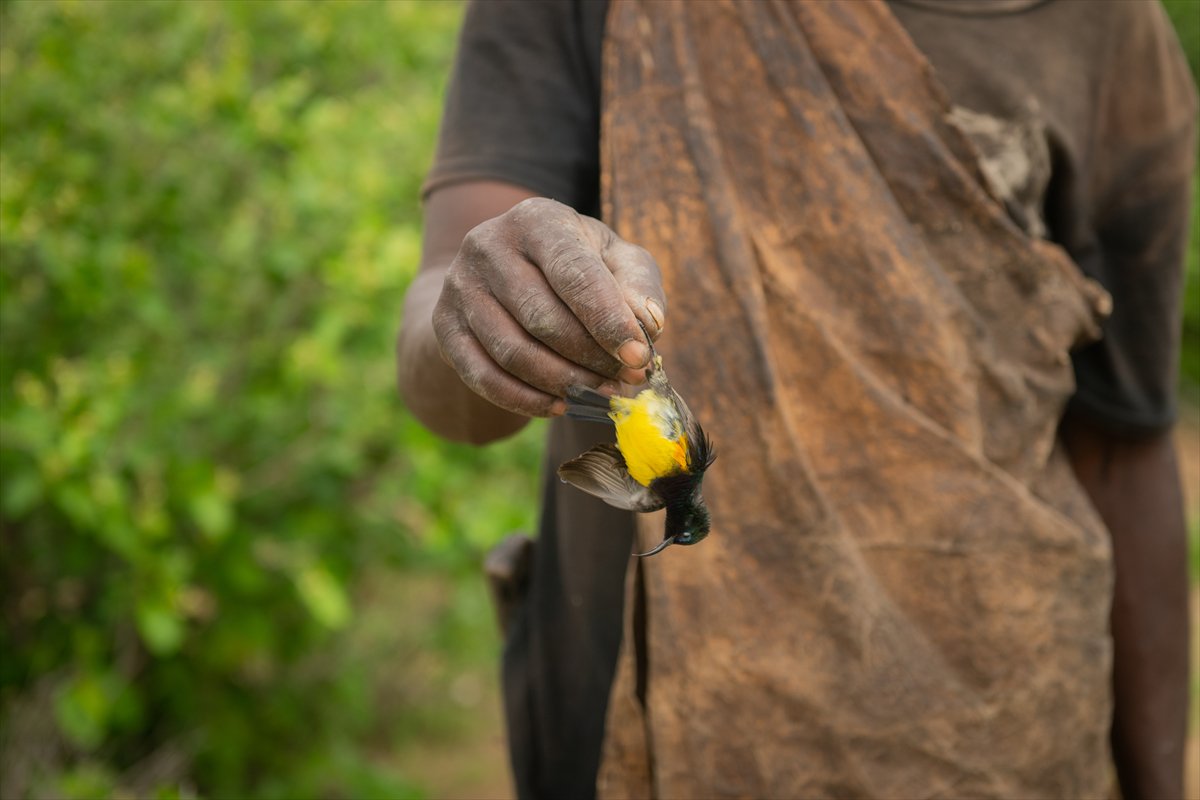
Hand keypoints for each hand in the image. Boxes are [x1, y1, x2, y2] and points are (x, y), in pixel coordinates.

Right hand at [432, 197, 665, 416]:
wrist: (504, 274)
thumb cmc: (577, 267)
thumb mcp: (614, 260)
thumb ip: (638, 286)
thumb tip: (647, 325)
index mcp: (537, 219)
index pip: (574, 274)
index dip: (608, 321)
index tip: (638, 358)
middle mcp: (488, 244)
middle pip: (543, 318)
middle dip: (591, 359)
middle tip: (626, 383)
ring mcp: (460, 285)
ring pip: (514, 352)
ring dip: (563, 383)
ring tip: (599, 396)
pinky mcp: (444, 324)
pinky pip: (483, 376)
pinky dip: (525, 400)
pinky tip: (559, 405)